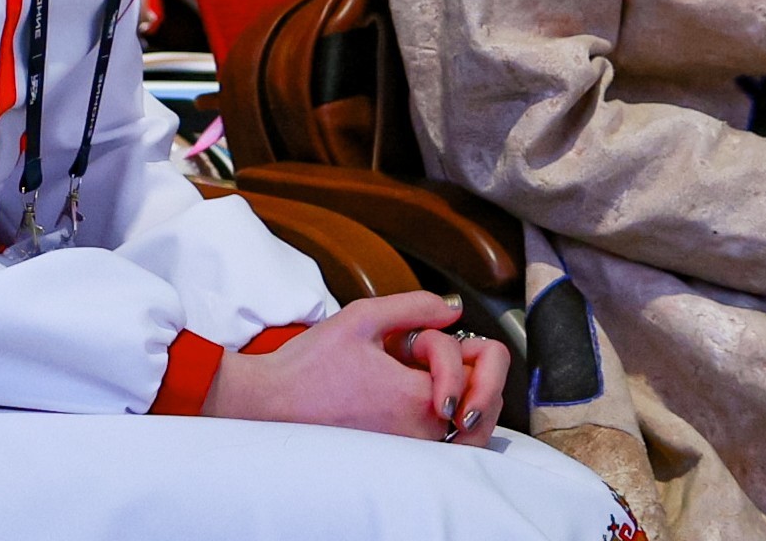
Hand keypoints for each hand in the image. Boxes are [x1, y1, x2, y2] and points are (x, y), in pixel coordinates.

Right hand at [204, 293, 506, 441]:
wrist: (276, 404)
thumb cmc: (311, 365)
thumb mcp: (362, 318)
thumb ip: (415, 306)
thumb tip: (454, 309)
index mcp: (418, 399)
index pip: (480, 367)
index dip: (454, 343)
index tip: (417, 341)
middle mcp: (425, 433)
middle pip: (489, 397)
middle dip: (469, 367)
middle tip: (428, 354)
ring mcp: (416, 450)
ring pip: (475, 421)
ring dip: (463, 390)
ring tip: (422, 373)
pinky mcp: (406, 458)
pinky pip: (452, 438)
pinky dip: (451, 413)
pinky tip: (419, 393)